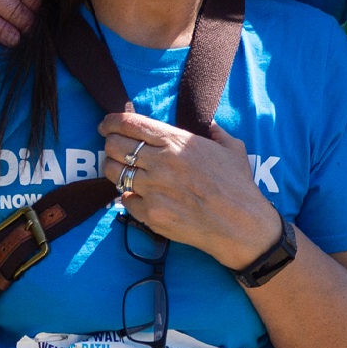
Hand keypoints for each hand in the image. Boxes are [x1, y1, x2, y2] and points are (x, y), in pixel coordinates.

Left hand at [101, 113, 282, 269]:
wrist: (240, 225)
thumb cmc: (238, 186)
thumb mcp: (233, 148)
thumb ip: (215, 132)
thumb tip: (209, 125)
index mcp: (177, 141)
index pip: (129, 124)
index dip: (111, 122)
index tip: (106, 125)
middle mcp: (160, 162)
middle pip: (113, 146)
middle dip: (109, 145)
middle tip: (114, 149)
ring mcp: (152, 189)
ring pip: (113, 172)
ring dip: (115, 170)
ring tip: (124, 173)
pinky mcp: (150, 213)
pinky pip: (125, 200)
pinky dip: (130, 197)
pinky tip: (142, 197)